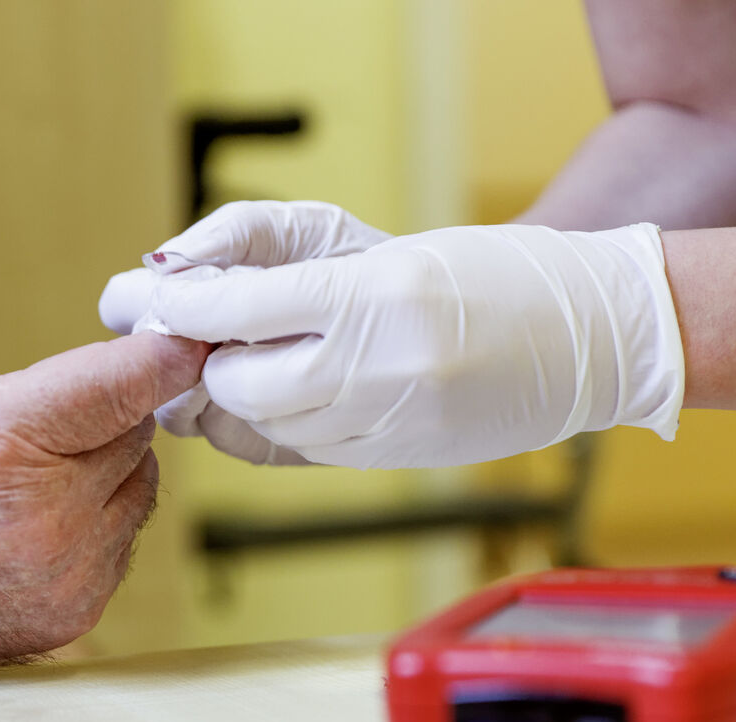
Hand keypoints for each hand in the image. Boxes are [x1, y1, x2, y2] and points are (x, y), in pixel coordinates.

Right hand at [0, 179, 207, 682]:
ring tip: (28, 464)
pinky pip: (123, 537)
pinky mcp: (73, 613)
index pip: (131, 379)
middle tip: (42, 407)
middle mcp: (45, 519)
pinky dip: (97, 517)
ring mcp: (64, 575)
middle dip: (105, 405)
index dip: (162, 346)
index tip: (178, 325)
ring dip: (106, 462)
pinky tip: (31, 513)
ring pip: (140, 484)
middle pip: (138, 427)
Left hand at [130, 220, 683, 468]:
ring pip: (262, 427)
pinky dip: (281, 425)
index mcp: (375, 296)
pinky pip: (303, 450)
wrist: (587, 336)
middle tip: (208, 340)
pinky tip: (300, 395)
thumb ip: (280, 267)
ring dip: (238, 400)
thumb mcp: (382, 250)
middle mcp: (378, 365)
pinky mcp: (395, 458)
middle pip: (235, 385)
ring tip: (254, 364)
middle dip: (208, 366)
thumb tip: (186, 288)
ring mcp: (388, 422)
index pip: (238, 309)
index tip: (147, 301)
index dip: (181, 307)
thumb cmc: (486, 273)